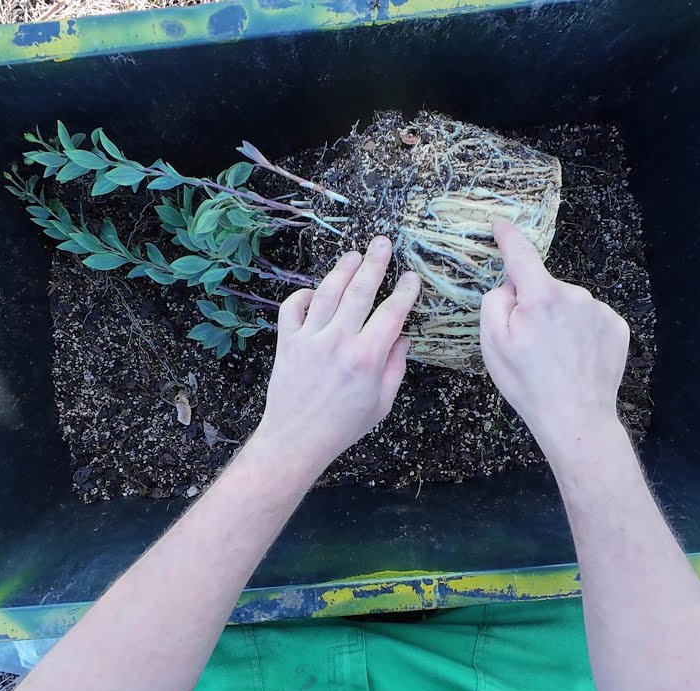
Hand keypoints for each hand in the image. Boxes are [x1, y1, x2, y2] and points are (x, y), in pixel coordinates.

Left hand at [253, 235, 420, 475]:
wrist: (296, 440)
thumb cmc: (343, 426)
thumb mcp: (382, 403)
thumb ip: (395, 367)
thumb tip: (401, 338)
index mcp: (367, 357)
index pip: (391, 313)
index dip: (404, 291)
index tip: (411, 277)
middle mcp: (338, 341)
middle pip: (360, 291)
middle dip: (375, 263)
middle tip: (382, 242)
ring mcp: (310, 339)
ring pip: (327, 292)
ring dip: (342, 270)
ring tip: (354, 255)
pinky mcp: (287, 342)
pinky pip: (293, 308)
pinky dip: (303, 295)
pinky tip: (315, 290)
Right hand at [480, 220, 630, 456]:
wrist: (576, 418)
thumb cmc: (528, 384)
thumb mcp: (492, 344)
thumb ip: (495, 302)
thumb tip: (510, 287)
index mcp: (541, 296)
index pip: (521, 254)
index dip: (508, 236)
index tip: (501, 223)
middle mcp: (575, 295)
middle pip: (544, 288)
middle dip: (533, 305)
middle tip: (529, 344)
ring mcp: (600, 311)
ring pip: (568, 305)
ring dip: (558, 320)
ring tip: (554, 357)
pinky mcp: (617, 327)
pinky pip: (589, 319)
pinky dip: (580, 333)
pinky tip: (574, 358)